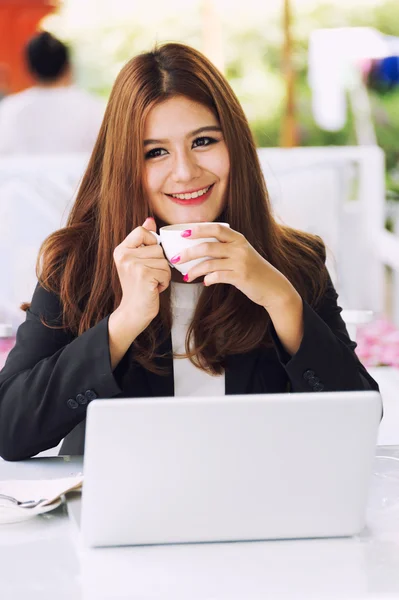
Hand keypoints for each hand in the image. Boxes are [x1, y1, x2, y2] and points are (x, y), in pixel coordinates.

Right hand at [113, 218, 170, 329]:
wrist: (133, 312)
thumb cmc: (139, 287)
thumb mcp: (138, 261)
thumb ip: (143, 240)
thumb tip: (150, 220)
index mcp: (121, 250)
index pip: (142, 231)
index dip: (151, 243)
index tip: (147, 258)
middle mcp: (124, 255)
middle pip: (158, 248)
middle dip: (160, 264)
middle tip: (148, 276)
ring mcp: (133, 265)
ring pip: (164, 260)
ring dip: (163, 274)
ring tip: (150, 282)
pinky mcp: (144, 274)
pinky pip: (166, 272)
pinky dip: (164, 283)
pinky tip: (153, 289)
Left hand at [175, 224, 297, 312]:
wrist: (273, 286)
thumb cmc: (253, 269)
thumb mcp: (241, 253)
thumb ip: (224, 248)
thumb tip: (198, 248)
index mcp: (238, 238)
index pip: (216, 229)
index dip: (198, 229)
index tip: (183, 233)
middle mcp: (239, 248)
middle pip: (208, 246)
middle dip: (188, 252)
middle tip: (175, 259)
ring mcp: (240, 262)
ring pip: (209, 263)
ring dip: (194, 270)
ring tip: (186, 277)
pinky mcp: (240, 276)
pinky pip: (217, 276)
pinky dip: (208, 279)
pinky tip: (205, 282)